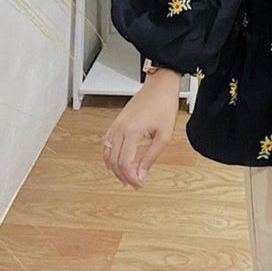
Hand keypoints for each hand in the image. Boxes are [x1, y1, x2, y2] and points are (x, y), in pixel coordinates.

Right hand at [102, 68, 180, 188]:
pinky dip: (109, 156)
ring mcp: (116, 125)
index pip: (125, 163)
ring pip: (106, 153)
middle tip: (134, 184)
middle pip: (113, 161)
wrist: (160, 86)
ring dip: (114, 168)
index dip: (130, 178)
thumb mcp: (165, 134)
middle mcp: (120, 128)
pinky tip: (117, 162)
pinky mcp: (116, 122)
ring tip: (126, 177)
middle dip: (122, 176)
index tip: (139, 184)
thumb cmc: (164, 105)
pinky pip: (106, 143)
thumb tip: (142, 174)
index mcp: (132, 131)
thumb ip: (152, 156)